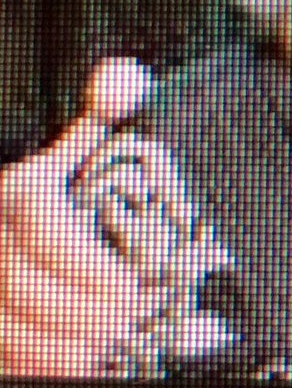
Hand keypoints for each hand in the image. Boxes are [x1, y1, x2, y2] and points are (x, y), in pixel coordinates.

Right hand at [0, 59, 160, 374]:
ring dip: (54, 348)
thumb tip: (124, 81)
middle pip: (22, 285)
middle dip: (78, 313)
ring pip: (2, 326)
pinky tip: (72, 372)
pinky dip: (32, 367)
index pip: (44, 229)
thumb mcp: (72, 153)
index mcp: (15, 193)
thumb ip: (101, 116)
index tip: (131, 290)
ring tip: (103, 354)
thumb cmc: (47, 191)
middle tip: (126, 328)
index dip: (86, 265)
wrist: (5, 222)